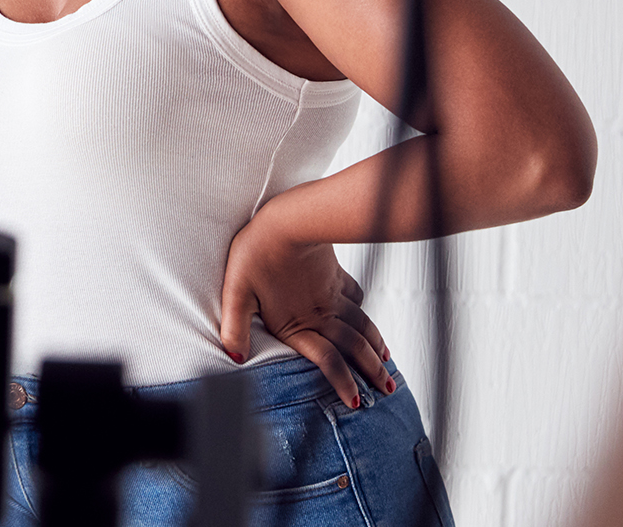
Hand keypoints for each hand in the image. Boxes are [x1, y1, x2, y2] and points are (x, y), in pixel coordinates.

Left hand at [220, 210, 390, 407]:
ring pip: (360, 326)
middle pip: (352, 347)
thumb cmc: (256, 253)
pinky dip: (364, 311)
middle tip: (387, 390)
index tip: (356, 401)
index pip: (327, 360)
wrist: (287, 219)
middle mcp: (321, 313)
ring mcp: (331, 294)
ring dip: (375, 346)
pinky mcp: (335, 274)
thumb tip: (234, 357)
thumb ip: (235, 327)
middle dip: (372, 371)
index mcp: (298, 323)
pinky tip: (367, 317)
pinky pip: (356, 297)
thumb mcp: (236, 293)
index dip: (343, 382)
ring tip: (387, 363)